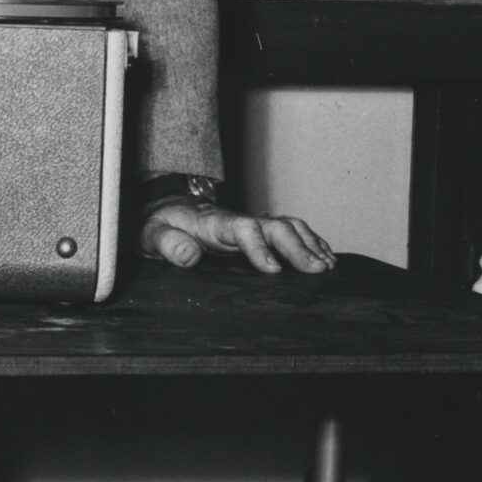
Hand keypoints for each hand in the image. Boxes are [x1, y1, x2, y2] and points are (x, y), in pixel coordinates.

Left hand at [140, 201, 335, 275]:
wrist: (164, 210)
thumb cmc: (159, 225)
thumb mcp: (152, 235)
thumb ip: (168, 245)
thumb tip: (190, 256)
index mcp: (214, 223)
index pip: (243, 229)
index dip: (260, 248)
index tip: (274, 271)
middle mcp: (239, 220)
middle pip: (276, 227)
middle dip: (299, 248)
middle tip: (318, 271)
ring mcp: (250, 224)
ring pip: (289, 227)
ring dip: (311, 244)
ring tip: (328, 267)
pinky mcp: (257, 232)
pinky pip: (290, 232)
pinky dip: (311, 243)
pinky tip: (325, 258)